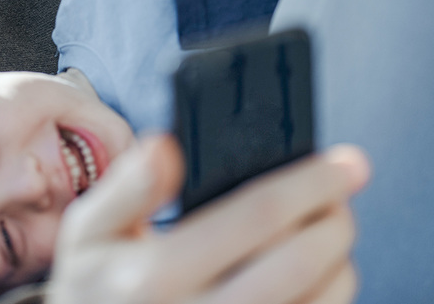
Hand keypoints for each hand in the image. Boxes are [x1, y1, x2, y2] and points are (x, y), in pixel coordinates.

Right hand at [48, 136, 369, 303]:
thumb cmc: (98, 285)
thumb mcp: (89, 230)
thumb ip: (127, 186)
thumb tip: (166, 144)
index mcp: (154, 276)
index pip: (255, 216)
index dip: (311, 183)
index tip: (344, 163)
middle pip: (301, 263)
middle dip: (335, 219)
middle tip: (340, 197)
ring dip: (340, 262)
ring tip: (326, 234)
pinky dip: (329, 297)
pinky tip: (313, 277)